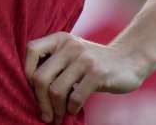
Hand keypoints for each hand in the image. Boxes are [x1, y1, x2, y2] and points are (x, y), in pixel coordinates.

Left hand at [24, 32, 145, 122]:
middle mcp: (70, 46)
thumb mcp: (72, 53)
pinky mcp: (97, 73)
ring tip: (58, 117)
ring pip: (55, 90)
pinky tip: (73, 110)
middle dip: (40, 101)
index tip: (33, 90)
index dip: (26, 72)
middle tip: (45, 114)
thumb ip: (54, 62)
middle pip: (40, 77)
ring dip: (55, 109)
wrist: (129, 60)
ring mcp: (84, 59)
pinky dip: (71, 109)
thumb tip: (31, 89)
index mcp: (60, 39)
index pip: (31, 50)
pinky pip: (75, 97)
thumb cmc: (93, 62)